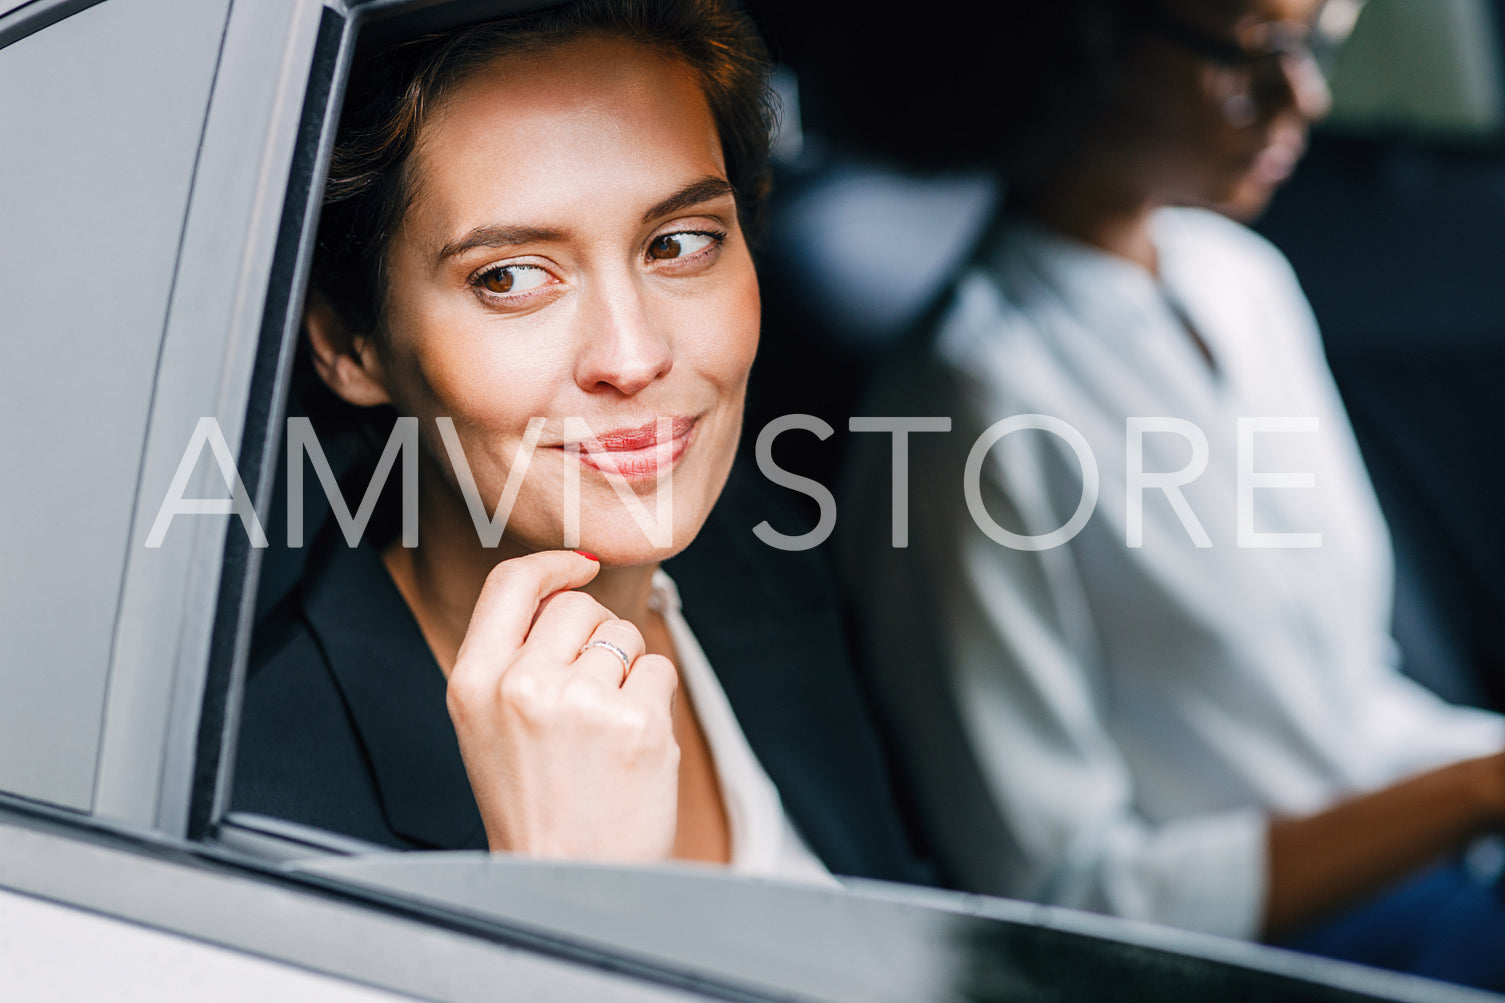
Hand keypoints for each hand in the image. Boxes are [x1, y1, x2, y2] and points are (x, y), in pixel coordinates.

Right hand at [446, 550, 679, 860]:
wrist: (565, 876)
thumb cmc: (530, 801)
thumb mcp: (485, 724)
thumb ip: (512, 655)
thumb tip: (566, 583)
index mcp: (475, 683)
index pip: (512, 584)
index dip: (553, 564)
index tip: (580, 567)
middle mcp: (523, 686)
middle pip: (579, 607)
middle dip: (596, 635)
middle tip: (591, 690)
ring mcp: (582, 703)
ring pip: (625, 636)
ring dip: (627, 669)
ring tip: (605, 727)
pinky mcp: (637, 723)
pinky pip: (659, 669)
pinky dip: (654, 698)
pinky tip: (631, 741)